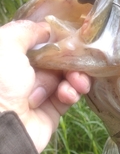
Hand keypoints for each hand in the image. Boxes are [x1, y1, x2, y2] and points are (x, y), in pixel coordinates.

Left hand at [0, 20, 90, 152]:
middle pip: (55, 60)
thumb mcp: (6, 43)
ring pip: (64, 78)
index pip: (38, 44)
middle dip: (70, 59)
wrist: (2, 125)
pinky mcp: (49, 113)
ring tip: (77, 80)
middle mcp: (22, 75)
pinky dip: (72, 93)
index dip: (56, 40)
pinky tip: (68, 93)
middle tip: (79, 59)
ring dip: (75, 76)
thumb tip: (45, 28)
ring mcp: (36, 95)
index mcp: (10, 58)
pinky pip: (67, 98)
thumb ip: (27, 30)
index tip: (72, 37)